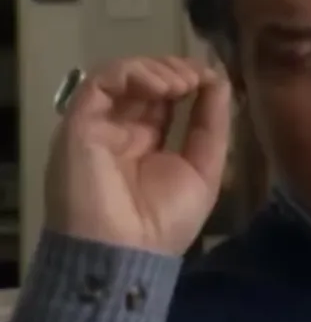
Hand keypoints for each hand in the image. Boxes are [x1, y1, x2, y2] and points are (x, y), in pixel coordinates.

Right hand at [44, 57, 232, 255]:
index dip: (188, 81)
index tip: (213, 77)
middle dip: (175, 70)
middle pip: (144, 82)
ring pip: (122, 75)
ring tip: (182, 83)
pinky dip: (133, 73)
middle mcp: (119, 130)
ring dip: (157, 69)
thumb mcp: (204, 170)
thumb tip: (220, 82)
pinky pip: (100, 82)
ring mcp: (99, 125)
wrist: (126, 252)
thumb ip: (211, 126)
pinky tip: (163, 86)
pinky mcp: (80, 123)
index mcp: (146, 143)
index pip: (164, 98)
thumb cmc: (166, 222)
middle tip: (198, 76)